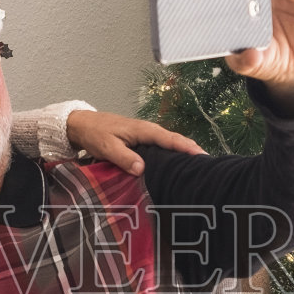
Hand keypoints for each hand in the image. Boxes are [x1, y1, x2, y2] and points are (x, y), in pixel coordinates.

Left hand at [66, 110, 204, 175]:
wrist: (84, 125)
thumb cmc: (96, 133)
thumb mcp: (107, 147)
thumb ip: (124, 157)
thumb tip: (141, 169)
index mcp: (144, 130)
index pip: (171, 139)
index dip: (187, 148)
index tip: (203, 157)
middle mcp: (150, 131)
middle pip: (176, 141)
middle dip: (193, 151)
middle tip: (209, 167)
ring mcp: (147, 136)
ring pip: (170, 145)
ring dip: (184, 153)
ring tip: (200, 168)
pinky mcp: (143, 142)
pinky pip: (162, 148)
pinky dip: (173, 154)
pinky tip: (178, 165)